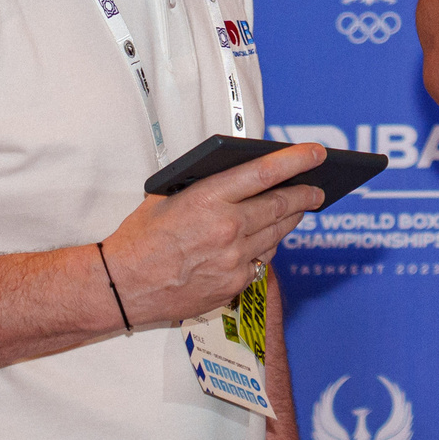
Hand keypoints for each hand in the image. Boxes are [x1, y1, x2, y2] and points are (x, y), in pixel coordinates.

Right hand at [103, 144, 326, 324]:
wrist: (121, 286)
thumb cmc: (140, 238)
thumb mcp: (167, 196)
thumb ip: (206, 186)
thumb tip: (242, 175)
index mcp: (207, 199)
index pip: (264, 172)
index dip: (296, 160)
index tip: (317, 153)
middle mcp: (226, 229)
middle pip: (281, 206)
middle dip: (305, 194)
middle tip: (318, 188)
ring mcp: (233, 259)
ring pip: (277, 234)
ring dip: (290, 220)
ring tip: (298, 209)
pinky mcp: (234, 284)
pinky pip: (263, 260)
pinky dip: (267, 247)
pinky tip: (267, 239)